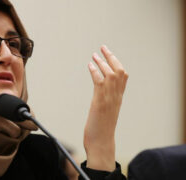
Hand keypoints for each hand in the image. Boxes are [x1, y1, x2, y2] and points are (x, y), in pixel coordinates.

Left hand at [84, 45, 127, 170]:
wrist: (101, 143)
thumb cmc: (100, 131)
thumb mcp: (104, 113)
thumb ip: (104, 103)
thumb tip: (99, 100)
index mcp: (118, 99)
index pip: (123, 76)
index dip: (116, 63)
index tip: (109, 54)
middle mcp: (116, 97)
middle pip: (119, 71)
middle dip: (111, 57)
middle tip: (102, 47)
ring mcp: (109, 99)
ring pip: (111, 74)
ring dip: (102, 62)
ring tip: (94, 54)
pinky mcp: (100, 102)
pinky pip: (100, 82)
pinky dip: (95, 71)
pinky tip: (90, 65)